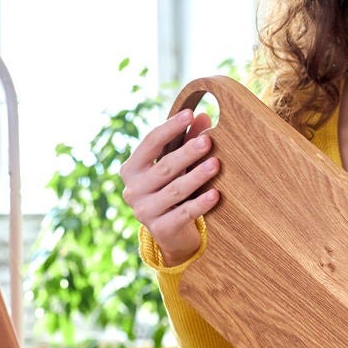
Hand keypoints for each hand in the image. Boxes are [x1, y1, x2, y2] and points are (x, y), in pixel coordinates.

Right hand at [122, 107, 220, 263]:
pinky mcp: (160, 229)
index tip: (189, 114)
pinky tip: (215, 194)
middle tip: (207, 141)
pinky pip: (184, 213)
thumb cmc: (172, 189)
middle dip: (187, 153)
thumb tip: (203, 116)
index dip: (170, 128)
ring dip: (197, 176)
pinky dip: (200, 203)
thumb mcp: (177, 165)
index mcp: (132, 169)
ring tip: (215, 164)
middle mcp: (133, 190)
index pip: (150, 143)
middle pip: (164, 167)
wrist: (171, 233)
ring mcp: (144, 211)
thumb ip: (186, 141)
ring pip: (175, 190)